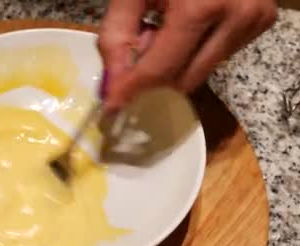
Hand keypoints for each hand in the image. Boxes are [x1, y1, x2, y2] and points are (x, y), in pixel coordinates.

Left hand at [98, 0, 276, 111]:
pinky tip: (190, 23)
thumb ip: (117, 35)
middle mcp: (237, 17)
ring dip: (176, 61)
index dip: (133, 89)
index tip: (112, 106)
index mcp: (202, 7)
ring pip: (201, 72)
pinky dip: (196, 50)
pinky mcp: (263, 21)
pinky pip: (218, 56)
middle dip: (155, 71)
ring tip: (168, 25)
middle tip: (142, 41)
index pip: (161, 69)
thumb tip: (112, 85)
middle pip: (183, 79)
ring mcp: (255, 20)